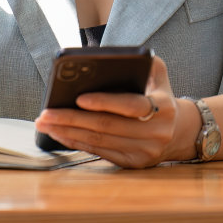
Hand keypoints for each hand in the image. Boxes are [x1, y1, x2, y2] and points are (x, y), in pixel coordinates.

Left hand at [34, 54, 185, 168]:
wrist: (177, 130)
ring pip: (99, 141)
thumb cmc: (156, 94)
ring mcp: (145, 151)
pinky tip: (58, 133)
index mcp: (163, 107)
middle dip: (71, 119)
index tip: (78, 98)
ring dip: (67, 132)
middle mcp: (156, 133)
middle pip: (107, 126)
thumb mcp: (157, 73)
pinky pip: (99, 152)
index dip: (104, 102)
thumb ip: (140, 60)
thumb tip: (106, 59)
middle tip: (45, 113)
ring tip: (45, 122)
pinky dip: (75, 143)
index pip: (131, 105)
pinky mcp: (133, 163)